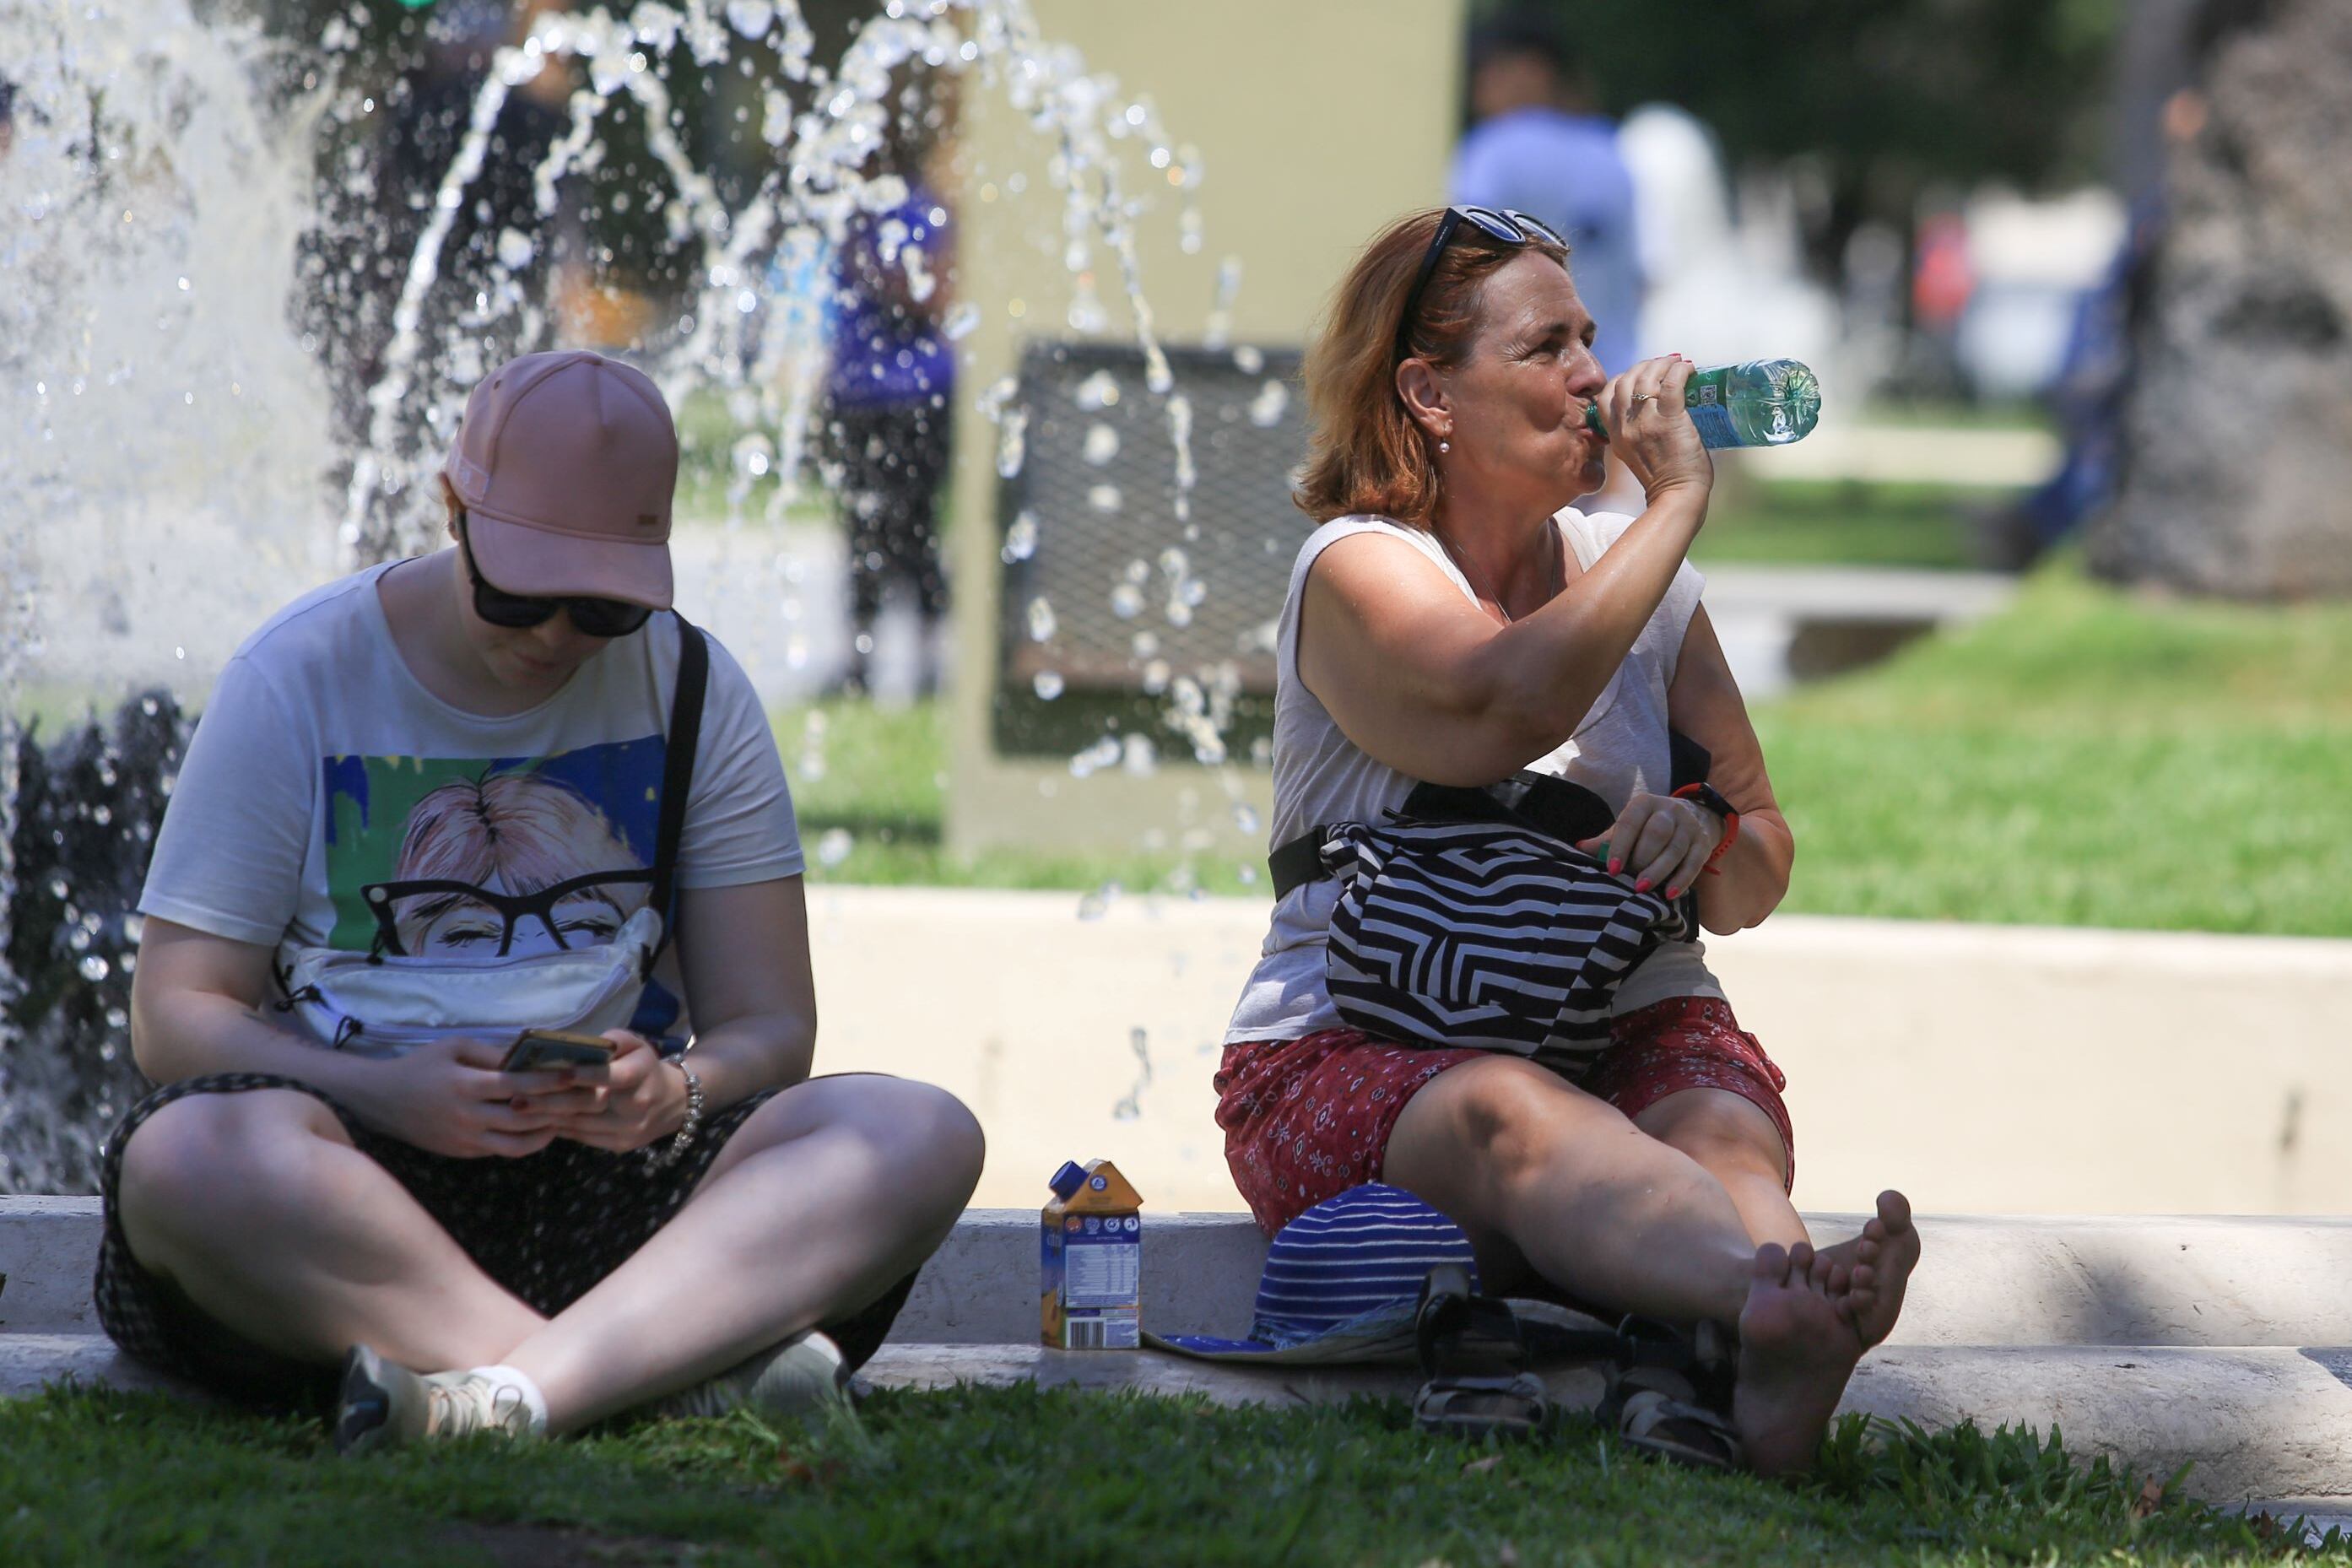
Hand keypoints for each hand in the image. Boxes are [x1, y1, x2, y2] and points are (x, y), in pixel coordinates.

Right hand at [343, 1036, 582, 1158]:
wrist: (380, 1101)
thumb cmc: (420, 1066)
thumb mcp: (454, 1048)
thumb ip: (492, 1054)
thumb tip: (529, 1058)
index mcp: (466, 1085)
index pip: (517, 1086)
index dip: (549, 1081)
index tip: (575, 1074)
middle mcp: (468, 1116)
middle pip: (524, 1119)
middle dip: (558, 1109)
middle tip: (585, 1101)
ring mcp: (465, 1139)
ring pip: (516, 1145)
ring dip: (546, 1133)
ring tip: (566, 1119)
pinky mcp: (463, 1153)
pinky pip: (500, 1151)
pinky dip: (524, 1142)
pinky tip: (540, 1129)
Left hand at [533, 1030, 687, 1153]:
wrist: (674, 1104)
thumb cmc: (645, 1067)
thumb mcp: (637, 1045)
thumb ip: (612, 1040)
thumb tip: (579, 1045)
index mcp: (642, 1075)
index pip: (612, 1076)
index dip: (585, 1075)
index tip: (557, 1073)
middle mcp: (636, 1106)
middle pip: (588, 1105)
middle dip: (550, 1102)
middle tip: (517, 1099)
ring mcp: (627, 1130)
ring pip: (580, 1125)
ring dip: (547, 1117)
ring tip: (518, 1110)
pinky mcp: (618, 1146)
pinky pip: (582, 1137)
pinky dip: (558, 1128)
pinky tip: (536, 1121)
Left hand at [1576, 791, 1722, 900]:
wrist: (1693, 816)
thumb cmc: (1649, 826)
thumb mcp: (1629, 827)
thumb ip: (1606, 839)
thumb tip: (1579, 849)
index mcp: (1645, 803)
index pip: (1631, 822)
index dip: (1620, 846)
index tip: (1611, 869)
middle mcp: (1670, 810)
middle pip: (1657, 833)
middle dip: (1641, 858)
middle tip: (1629, 881)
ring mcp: (1689, 826)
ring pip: (1675, 848)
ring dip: (1659, 871)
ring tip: (1642, 890)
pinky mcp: (1703, 843)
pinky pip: (1694, 863)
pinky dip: (1681, 880)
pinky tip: (1669, 895)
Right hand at [1598, 356, 1711, 503]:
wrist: (1677, 496)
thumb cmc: (1664, 480)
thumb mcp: (1634, 455)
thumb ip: (1634, 434)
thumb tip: (1651, 413)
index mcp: (1615, 435)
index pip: (1606, 395)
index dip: (1622, 378)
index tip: (1640, 376)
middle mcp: (1625, 426)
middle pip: (1625, 380)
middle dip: (1644, 366)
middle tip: (1663, 365)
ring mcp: (1645, 422)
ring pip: (1646, 377)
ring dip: (1663, 364)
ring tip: (1678, 362)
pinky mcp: (1669, 420)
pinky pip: (1671, 383)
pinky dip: (1680, 370)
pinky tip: (1689, 369)